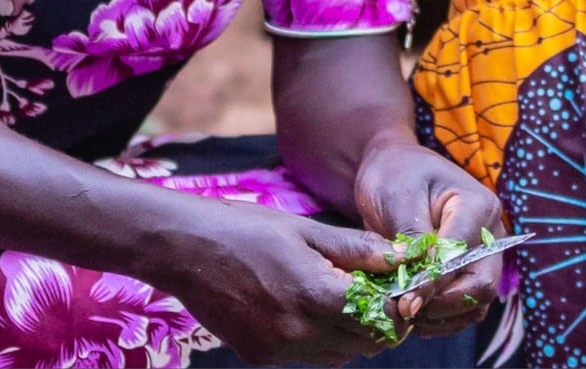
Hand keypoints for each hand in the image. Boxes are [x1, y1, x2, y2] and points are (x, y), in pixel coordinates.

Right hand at [147, 199, 400, 366]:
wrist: (184, 249)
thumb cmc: (246, 229)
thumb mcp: (304, 230)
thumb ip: (356, 250)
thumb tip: (401, 256)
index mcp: (317, 295)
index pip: (383, 321)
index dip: (397, 307)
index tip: (396, 290)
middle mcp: (301, 331)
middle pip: (365, 344)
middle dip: (377, 322)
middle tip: (369, 292)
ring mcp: (279, 350)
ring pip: (338, 355)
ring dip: (348, 334)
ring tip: (332, 298)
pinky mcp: (259, 357)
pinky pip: (306, 357)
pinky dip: (316, 340)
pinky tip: (299, 308)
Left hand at [352, 130, 504, 337]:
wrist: (395, 170)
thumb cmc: (395, 175)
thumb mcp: (397, 198)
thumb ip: (411, 238)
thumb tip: (418, 280)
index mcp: (477, 206)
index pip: (462, 254)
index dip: (435, 281)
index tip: (405, 299)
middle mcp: (490, 234)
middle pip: (482, 284)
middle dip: (443, 303)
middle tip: (406, 310)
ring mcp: (484, 255)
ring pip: (477, 302)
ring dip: (443, 316)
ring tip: (406, 315)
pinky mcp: (470, 272)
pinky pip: (466, 307)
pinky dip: (442, 318)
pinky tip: (413, 317)